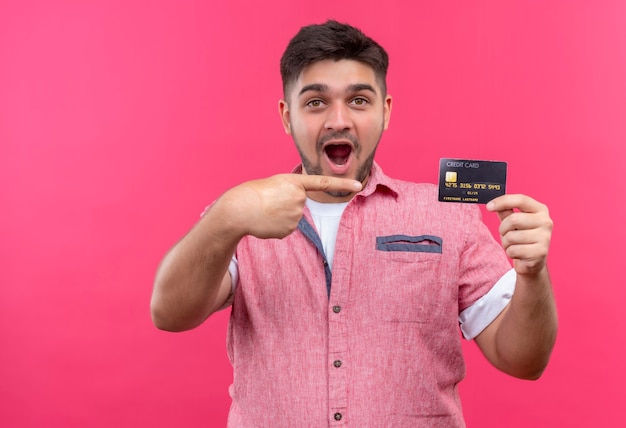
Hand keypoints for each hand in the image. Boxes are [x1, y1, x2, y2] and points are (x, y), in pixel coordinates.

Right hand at [217, 174, 361, 238]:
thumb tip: (296, 209)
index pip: (323, 183)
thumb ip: (290, 192)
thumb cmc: (252, 194)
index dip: (343, 184)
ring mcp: (295, 214)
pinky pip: (287, 228)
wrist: (239, 209)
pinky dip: (277, 227)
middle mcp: (298, 198)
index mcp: (294, 182)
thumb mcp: (274, 185)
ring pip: (293, 218)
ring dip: (281, 217)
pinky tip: (266, 222)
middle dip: (286, 205)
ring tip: (266, 211)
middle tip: (269, 202)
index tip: (359, 185)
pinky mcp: (289, 229)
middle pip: (299, 204)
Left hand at [486, 194, 552, 276]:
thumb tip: (493, 203)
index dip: (503, 201)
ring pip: (511, 237)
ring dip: (506, 243)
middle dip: (503, 229)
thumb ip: (506, 211)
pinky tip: (518, 254)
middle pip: (513, 220)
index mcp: (540, 210)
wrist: (533, 262)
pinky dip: (510, 253)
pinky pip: (513, 250)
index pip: (521, 200)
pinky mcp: (540, 252)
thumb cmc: (521, 238)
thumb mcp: (513, 222)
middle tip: (506, 234)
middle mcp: (546, 221)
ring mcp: (545, 237)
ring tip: (514, 245)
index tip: (488, 207)